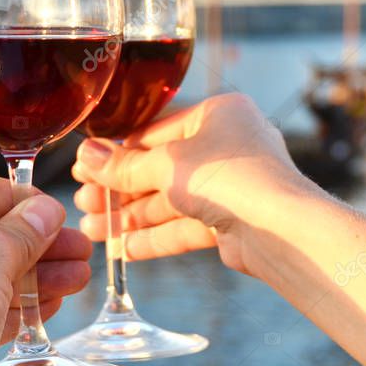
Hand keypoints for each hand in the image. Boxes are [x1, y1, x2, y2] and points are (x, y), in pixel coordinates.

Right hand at [72, 93, 320, 272]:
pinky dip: (154, 238)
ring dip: (130, 217)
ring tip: (92, 231)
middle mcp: (227, 146)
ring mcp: (231, 187)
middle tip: (83, 204)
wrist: (282, 230)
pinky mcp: (232, 223)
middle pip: (160, 169)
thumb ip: (124, 165)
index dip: (117, 152)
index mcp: (218, 114)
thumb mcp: (166, 165)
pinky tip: (121, 251)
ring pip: (170, 202)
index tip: (85, 169)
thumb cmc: (229, 177)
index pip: (156, 131)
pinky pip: (185, 227)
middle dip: (119, 190)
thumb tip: (86, 156)